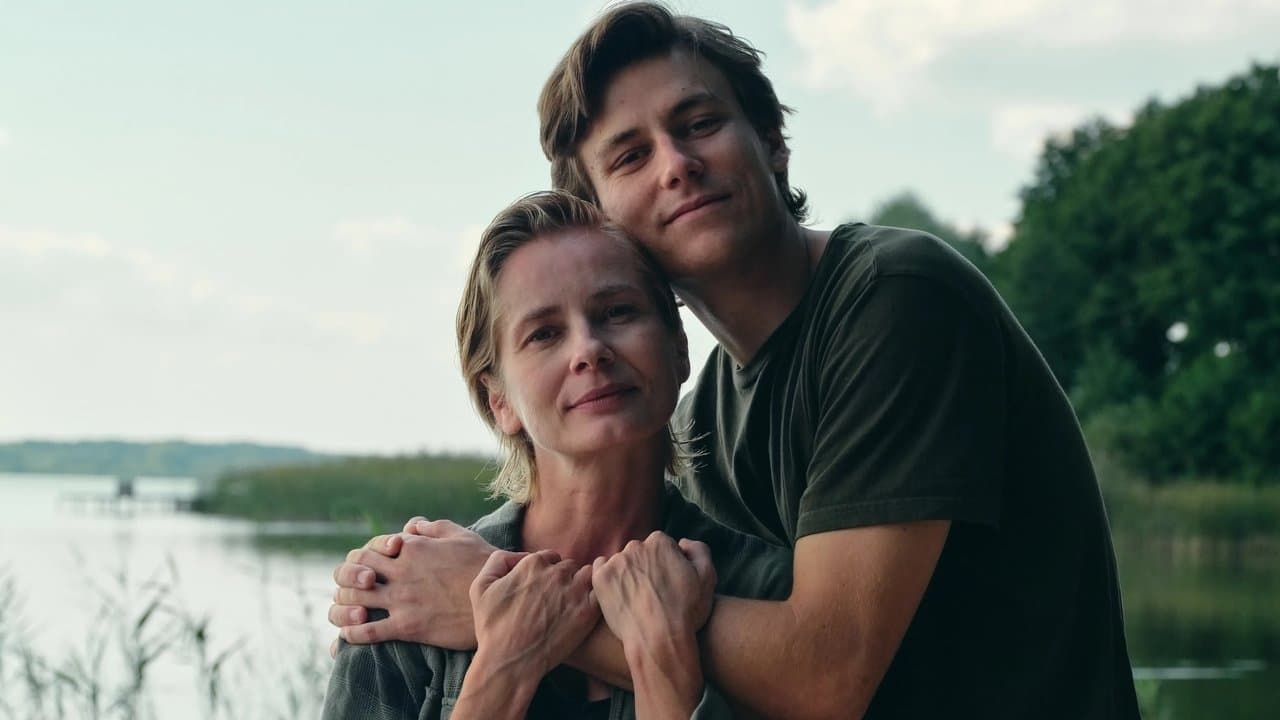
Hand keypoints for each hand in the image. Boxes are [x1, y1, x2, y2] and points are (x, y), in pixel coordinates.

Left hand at [329, 517, 496, 648]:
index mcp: (411, 548)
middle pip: (354, 571)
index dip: (362, 558)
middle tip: (349, 588)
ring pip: (354, 601)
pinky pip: (368, 632)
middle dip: (346, 579)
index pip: (369, 548)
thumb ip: (432, 527)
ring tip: (344, 611)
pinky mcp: (408, 626)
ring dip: (342, 606)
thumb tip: (411, 526)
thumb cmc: (483, 564)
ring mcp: (402, 600)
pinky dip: (351, 634)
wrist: (500, 597)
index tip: (367, 568)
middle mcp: (401, 571)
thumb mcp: (460, 535)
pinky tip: (348, 635)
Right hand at [469, 550, 600, 677]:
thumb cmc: (492, 628)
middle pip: (569, 566)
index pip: (550, 557)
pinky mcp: (587, 611)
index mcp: (533, 563)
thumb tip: (520, 556)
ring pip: (587, 576)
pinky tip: (583, 612)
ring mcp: (574, 591)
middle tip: (557, 599)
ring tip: (572, 604)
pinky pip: (599, 594)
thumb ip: (498, 561)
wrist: (510, 661)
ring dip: (581, 586)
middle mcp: (556, 573)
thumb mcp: (480, 587)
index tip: (543, 588)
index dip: (547, 573)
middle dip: (564, 579)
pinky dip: (594, 599)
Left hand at [592, 533, 715, 718]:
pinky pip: (600, 569)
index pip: (662, 546)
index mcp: (660, 542)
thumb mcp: (707, 577)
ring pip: (621, 562)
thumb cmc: (686, 611)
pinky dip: (607, 578)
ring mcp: (616, 562)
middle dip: (646, 567)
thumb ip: (698, 550)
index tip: (669, 583)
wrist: (659, 640)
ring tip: (636, 598)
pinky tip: (618, 594)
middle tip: (653, 592)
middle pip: (641, 552)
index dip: (667, 565)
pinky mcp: (600, 579)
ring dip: (627, 574)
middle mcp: (636, 546)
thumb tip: (682, 542)